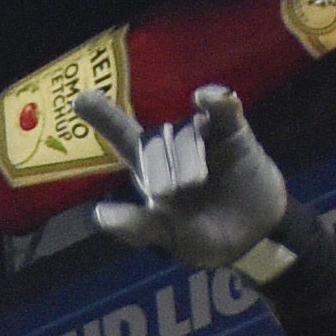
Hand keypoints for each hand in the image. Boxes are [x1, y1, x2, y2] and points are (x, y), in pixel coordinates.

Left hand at [75, 85, 290, 272]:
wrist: (254, 238)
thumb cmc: (205, 235)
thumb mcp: (170, 238)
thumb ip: (138, 227)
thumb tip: (100, 214)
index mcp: (150, 168)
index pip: (122, 136)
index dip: (102, 116)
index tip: (80, 99)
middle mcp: (172, 145)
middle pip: (153, 139)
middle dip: (159, 165)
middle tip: (173, 193)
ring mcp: (203, 135)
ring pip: (184, 131)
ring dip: (186, 156)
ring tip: (196, 183)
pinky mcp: (234, 132)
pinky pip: (222, 109)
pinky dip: (215, 100)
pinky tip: (205, 98)